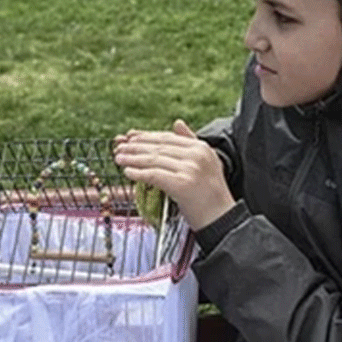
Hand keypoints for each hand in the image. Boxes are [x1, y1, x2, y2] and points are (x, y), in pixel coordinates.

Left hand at [114, 120, 235, 231]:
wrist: (222, 219)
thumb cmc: (211, 195)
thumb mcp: (206, 162)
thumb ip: (191, 142)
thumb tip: (177, 122)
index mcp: (201, 147)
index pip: (168, 138)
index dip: (146, 137)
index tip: (130, 137)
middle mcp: (197, 155)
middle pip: (159, 147)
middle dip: (135, 147)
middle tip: (119, 147)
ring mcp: (190, 169)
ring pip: (154, 160)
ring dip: (133, 159)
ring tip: (119, 158)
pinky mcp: (183, 184)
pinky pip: (154, 175)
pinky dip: (139, 173)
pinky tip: (128, 172)